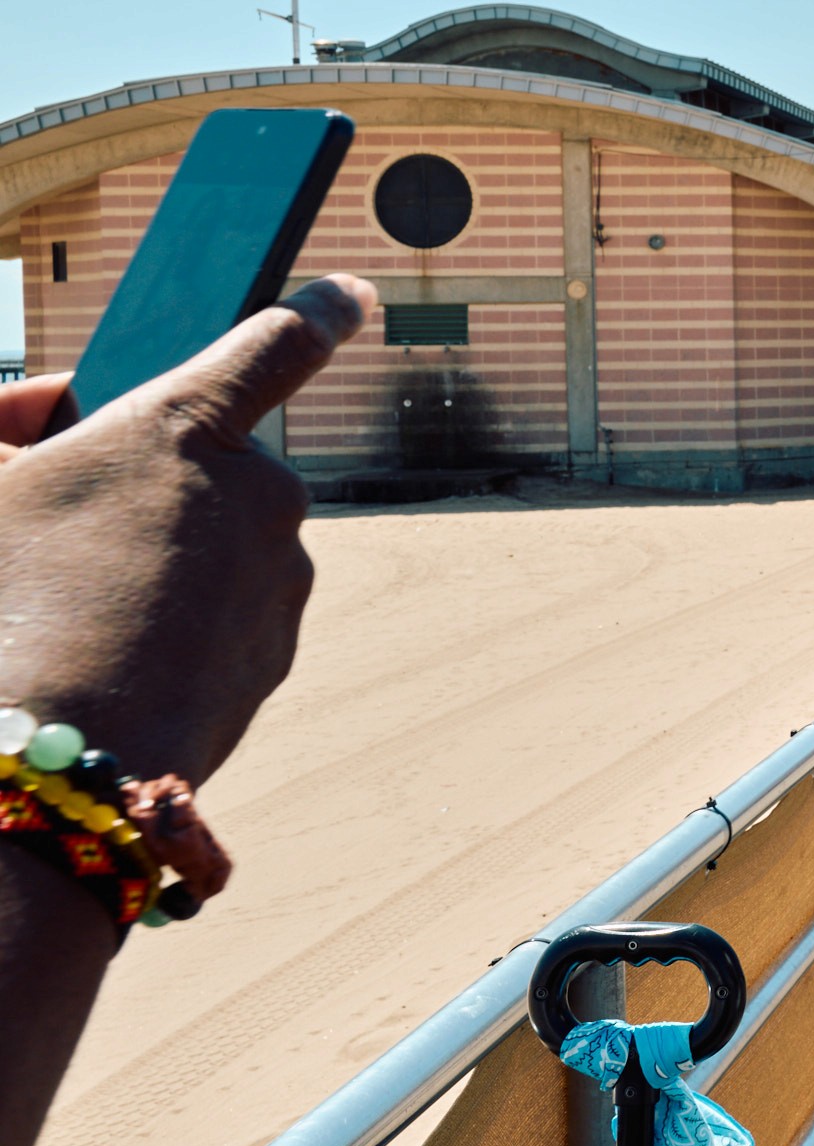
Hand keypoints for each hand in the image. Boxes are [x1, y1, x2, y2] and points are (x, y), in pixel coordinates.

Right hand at [0, 274, 375, 783]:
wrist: (61, 759)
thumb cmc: (4, 607)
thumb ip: (8, 425)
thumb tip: (49, 404)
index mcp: (186, 426)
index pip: (273, 346)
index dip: (316, 314)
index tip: (355, 295)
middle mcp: (258, 492)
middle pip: (214, 469)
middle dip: (153, 487)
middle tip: (66, 532)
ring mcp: (279, 575)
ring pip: (216, 547)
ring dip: (164, 561)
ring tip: (81, 611)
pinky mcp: (279, 647)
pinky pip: (226, 615)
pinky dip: (181, 624)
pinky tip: (119, 657)